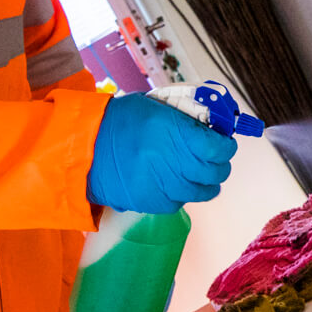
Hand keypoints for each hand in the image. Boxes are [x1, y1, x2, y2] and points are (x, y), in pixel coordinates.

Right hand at [86, 92, 237, 212]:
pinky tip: (173, 182)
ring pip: (204, 191)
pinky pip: (182, 202)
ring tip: (196, 173)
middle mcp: (175, 162)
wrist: (85, 148)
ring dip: (205, 182)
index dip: (226, 146)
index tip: (224, 143)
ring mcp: (166, 186)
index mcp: (176, 132)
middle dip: (220, 164)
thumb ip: (185, 119)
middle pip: (217, 172)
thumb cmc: (119, 122)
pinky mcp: (154, 203)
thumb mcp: (156, 108)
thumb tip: (211, 128)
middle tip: (214, 158)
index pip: (220, 148)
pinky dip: (183, 193)